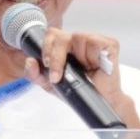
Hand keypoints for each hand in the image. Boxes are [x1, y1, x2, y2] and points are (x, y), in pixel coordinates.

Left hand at [23, 29, 139, 126]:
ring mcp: (95, 40)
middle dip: (56, 56)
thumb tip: (29, 61)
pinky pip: (95, 41)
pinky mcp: (110, 44)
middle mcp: (79, 41)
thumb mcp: (53, 86)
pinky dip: (93, 55)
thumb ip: (37, 75)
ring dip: (79, 57)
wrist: (102, 103)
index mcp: (66, 47)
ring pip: (79, 37)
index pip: (51, 35)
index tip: (46, 65)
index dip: (46, 47)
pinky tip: (95, 65)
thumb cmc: (80, 92)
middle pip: (61, 36)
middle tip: (57, 75)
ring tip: (85, 69)